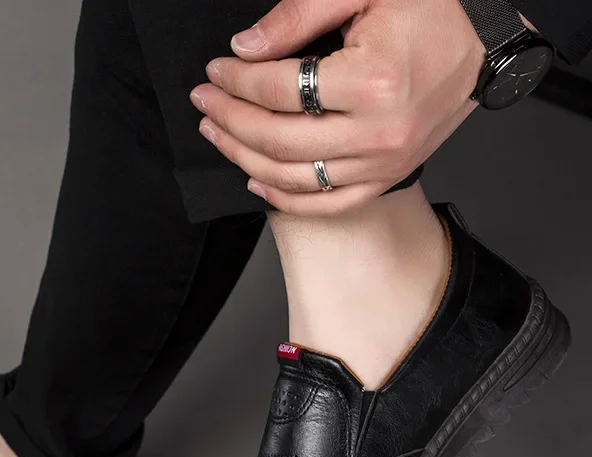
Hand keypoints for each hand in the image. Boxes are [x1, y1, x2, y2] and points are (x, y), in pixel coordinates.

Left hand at [189, 0, 488, 216]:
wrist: (484, 46)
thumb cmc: (434, 10)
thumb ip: (300, 14)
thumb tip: (246, 47)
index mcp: (373, 82)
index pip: (281, 90)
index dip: (239, 81)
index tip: (217, 70)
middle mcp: (378, 134)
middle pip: (279, 139)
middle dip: (231, 121)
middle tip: (205, 102)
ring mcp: (382, 165)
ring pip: (294, 177)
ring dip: (246, 158)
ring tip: (218, 135)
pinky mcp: (386, 179)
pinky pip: (326, 204)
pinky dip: (285, 198)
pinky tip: (257, 179)